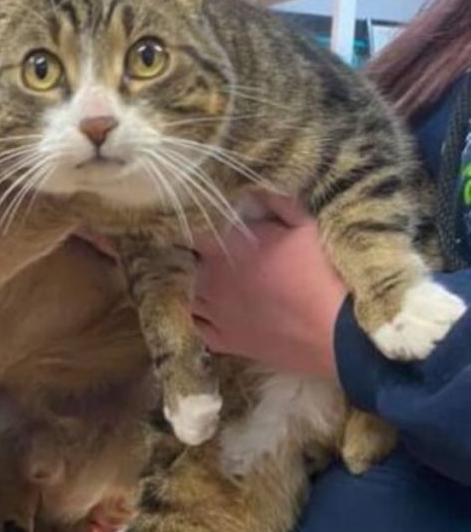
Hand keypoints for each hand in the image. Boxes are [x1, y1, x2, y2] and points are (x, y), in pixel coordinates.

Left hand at [192, 193, 345, 377]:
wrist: (337, 331)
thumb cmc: (322, 272)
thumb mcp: (305, 224)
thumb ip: (275, 202)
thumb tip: (254, 188)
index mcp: (223, 247)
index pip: (194, 230)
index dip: (204, 227)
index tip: (215, 226)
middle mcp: (208, 279)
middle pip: (194, 263)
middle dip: (209, 258)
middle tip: (233, 258)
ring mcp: (214, 314)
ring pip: (195, 295)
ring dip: (205, 288)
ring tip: (228, 286)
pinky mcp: (224, 342)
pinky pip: (200, 326)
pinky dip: (208, 318)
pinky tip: (223, 313)